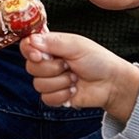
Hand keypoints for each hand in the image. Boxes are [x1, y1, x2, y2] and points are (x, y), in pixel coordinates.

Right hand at [20, 31, 138, 121]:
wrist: (112, 83)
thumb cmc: (98, 61)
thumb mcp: (77, 45)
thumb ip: (53, 42)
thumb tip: (31, 40)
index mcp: (50, 47)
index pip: (27, 46)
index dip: (29, 52)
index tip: (39, 56)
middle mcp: (47, 63)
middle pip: (30, 68)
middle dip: (52, 69)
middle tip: (69, 66)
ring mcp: (50, 80)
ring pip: (38, 84)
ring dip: (60, 82)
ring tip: (75, 79)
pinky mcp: (55, 97)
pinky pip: (46, 98)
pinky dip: (62, 95)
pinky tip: (74, 90)